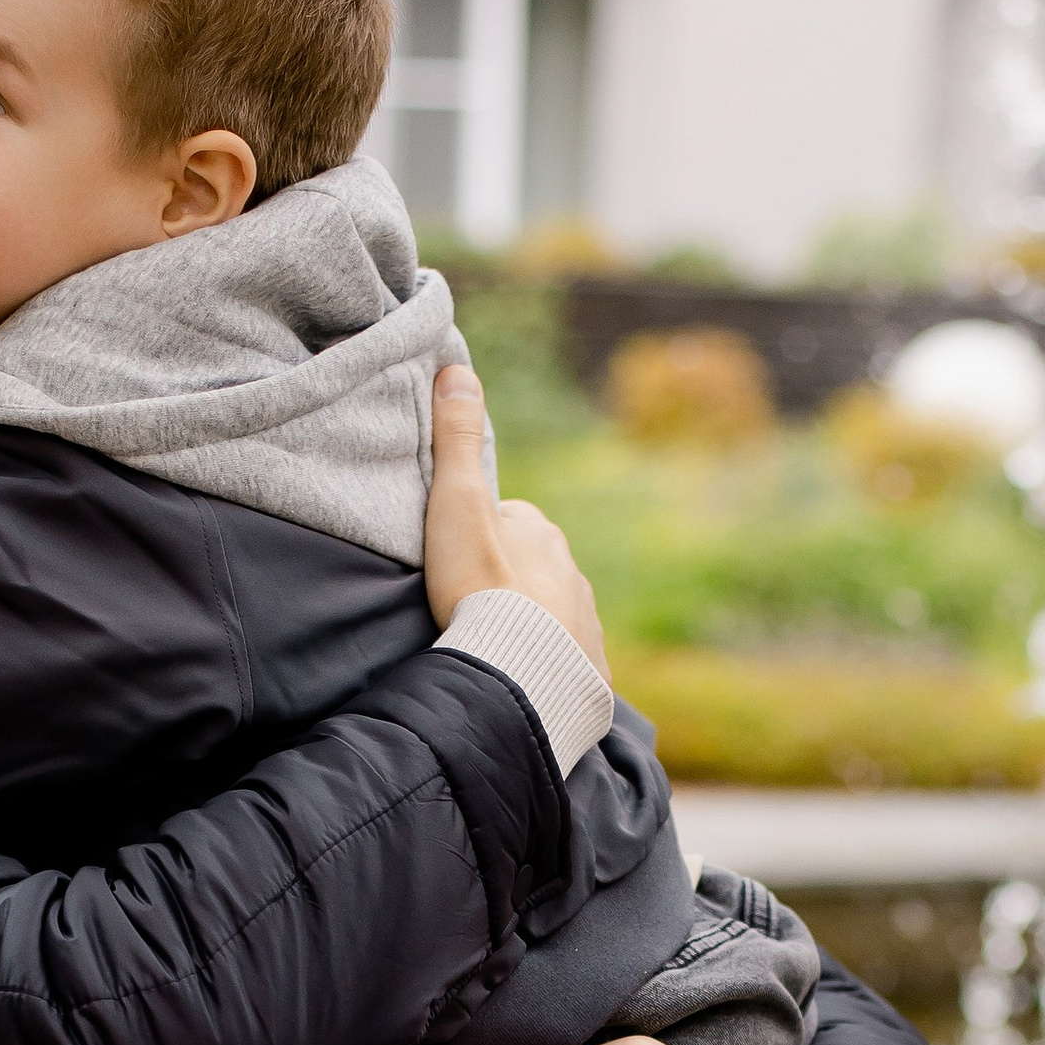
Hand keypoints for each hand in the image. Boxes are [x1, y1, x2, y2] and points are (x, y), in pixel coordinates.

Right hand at [421, 364, 607, 678]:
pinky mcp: (589, 672)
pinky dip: (547, 663)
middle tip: (469, 605)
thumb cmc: (481, 586)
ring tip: (493, 644)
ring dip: (528, 622)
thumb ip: (456, 440)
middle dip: (508, 580)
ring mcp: (585, 624)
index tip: (456, 558)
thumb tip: (457, 368)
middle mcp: (572, 573)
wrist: (519, 673)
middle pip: (534, 569)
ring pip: (552, 613)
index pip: (508, 522)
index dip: (480, 535)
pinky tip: (523, 676)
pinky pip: (566, 662)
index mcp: (541, 532)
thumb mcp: (458, 504)